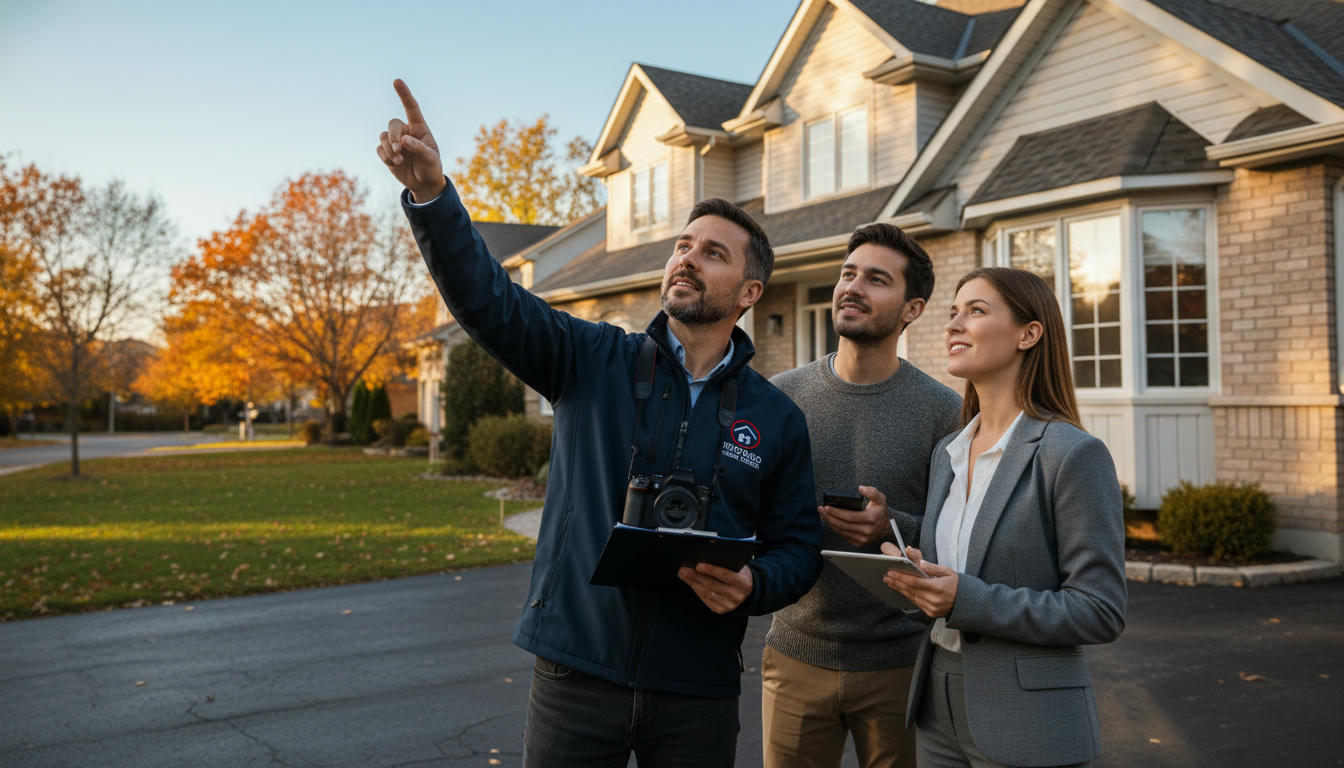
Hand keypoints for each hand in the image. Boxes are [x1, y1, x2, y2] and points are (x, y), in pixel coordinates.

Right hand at [377, 79, 445, 202]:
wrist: (424, 183)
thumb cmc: (431, 167)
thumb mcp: (431, 158)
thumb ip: (419, 148)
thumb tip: (403, 141)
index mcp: (419, 128)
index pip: (411, 108)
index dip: (404, 94)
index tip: (397, 81)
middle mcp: (406, 132)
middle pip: (393, 124)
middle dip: (393, 136)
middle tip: (398, 149)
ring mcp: (395, 142)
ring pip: (384, 137)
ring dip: (389, 149)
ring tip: (400, 160)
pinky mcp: (387, 153)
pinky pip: (379, 150)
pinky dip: (386, 157)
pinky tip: (395, 164)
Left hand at [678, 563, 752, 613]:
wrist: (747, 591)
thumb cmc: (739, 574)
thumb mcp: (737, 567)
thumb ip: (725, 563)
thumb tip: (704, 557)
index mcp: (742, 582)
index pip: (725, 575)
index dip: (711, 570)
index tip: (698, 565)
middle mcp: (736, 595)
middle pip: (712, 585)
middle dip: (696, 576)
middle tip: (684, 570)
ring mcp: (728, 605)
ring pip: (707, 593)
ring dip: (693, 583)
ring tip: (683, 575)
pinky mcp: (721, 610)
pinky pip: (705, 600)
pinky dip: (697, 590)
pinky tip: (691, 583)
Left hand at [818, 486, 889, 546]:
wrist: (886, 527)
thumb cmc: (880, 511)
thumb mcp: (880, 498)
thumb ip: (872, 491)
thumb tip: (861, 488)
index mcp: (871, 519)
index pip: (850, 516)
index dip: (837, 512)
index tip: (827, 507)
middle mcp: (867, 531)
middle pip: (843, 525)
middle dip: (829, 517)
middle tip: (821, 509)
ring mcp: (863, 539)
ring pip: (842, 531)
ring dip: (830, 523)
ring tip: (823, 514)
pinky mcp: (859, 543)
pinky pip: (843, 535)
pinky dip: (835, 528)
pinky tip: (830, 521)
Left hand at [881, 544, 958, 617]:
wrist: (966, 603)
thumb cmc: (956, 584)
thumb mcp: (947, 572)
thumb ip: (932, 567)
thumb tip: (919, 562)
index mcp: (938, 587)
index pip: (915, 582)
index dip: (901, 577)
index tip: (891, 572)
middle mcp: (934, 600)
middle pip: (910, 590)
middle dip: (897, 582)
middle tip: (886, 576)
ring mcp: (932, 608)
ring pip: (911, 597)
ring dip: (899, 589)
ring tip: (889, 582)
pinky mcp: (930, 613)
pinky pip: (916, 603)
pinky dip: (907, 595)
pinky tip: (900, 589)